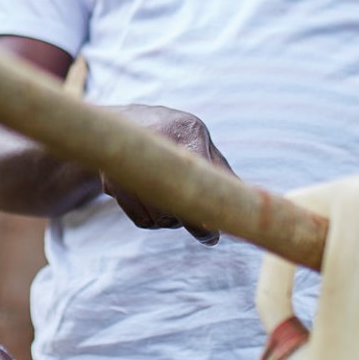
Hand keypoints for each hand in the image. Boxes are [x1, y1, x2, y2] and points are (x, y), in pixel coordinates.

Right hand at [102, 105, 234, 244]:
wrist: (123, 122)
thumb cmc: (175, 134)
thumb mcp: (201, 140)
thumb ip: (220, 169)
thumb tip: (245, 205)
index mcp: (186, 131)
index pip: (197, 180)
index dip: (202, 215)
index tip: (212, 237)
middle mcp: (154, 144)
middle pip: (176, 208)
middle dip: (189, 218)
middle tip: (198, 217)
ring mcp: (130, 166)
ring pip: (160, 220)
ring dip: (172, 220)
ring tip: (172, 197)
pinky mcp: (113, 184)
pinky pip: (143, 221)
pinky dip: (154, 220)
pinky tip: (156, 201)